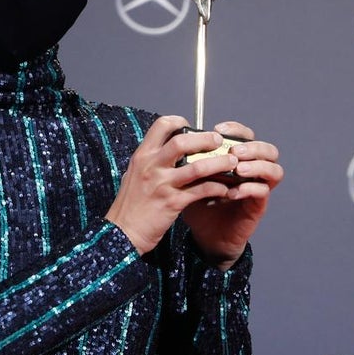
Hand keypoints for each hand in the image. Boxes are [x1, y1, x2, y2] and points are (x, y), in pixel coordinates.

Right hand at [105, 116, 244, 254]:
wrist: (122, 232)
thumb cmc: (130, 205)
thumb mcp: (134, 175)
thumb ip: (151, 162)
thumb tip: (168, 150)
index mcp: (142, 156)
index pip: (161, 125)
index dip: (179, 121)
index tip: (191, 126)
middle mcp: (151, 166)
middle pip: (182, 141)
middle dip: (205, 138)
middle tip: (219, 140)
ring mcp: (162, 184)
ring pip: (198, 166)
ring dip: (219, 163)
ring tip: (232, 162)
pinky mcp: (172, 202)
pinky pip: (201, 190)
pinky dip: (217, 187)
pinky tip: (225, 189)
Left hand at [182, 121, 282, 268]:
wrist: (206, 235)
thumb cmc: (199, 203)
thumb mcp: (193, 179)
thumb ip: (192, 162)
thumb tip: (180, 142)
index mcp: (238, 159)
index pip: (246, 135)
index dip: (235, 129)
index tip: (217, 129)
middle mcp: (252, 170)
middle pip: (268, 149)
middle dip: (252, 146)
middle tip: (234, 151)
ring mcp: (258, 187)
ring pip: (274, 169)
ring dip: (257, 166)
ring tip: (238, 169)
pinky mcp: (258, 205)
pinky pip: (263, 192)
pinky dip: (250, 189)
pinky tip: (233, 192)